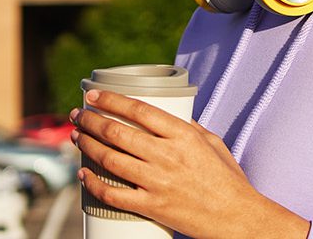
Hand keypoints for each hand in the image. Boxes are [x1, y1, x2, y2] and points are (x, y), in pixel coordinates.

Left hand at [71, 89, 309, 238]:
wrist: (236, 217)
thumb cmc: (228, 179)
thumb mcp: (213, 143)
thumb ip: (190, 127)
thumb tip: (168, 114)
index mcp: (183, 135)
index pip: (139, 110)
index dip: (110, 99)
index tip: (93, 95)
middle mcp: (167, 155)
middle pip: (117, 132)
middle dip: (90, 120)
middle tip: (78, 115)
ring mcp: (157, 182)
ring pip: (109, 159)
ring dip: (87, 146)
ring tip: (77, 137)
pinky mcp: (151, 206)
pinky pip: (113, 194)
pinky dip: (93, 184)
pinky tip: (83, 175)